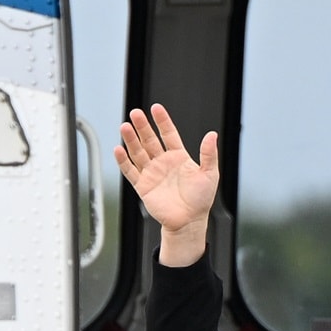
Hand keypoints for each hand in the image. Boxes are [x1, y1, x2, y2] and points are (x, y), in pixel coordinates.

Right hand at [115, 103, 219, 263]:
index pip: (168, 134)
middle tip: (135, 113)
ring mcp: (152, 173)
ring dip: (131, 140)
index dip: (162, 121)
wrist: (189, 222)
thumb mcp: (209, 174)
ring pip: (138, 152)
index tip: (156, 108)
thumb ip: (209, 154)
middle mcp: (163, 162)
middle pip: (150, 140)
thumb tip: (212, 135)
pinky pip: (131, 171)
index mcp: (179, 157)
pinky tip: (118, 150)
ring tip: (125, 127)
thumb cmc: (201, 200)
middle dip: (142, 126)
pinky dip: (124, 161)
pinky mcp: (143, 186)